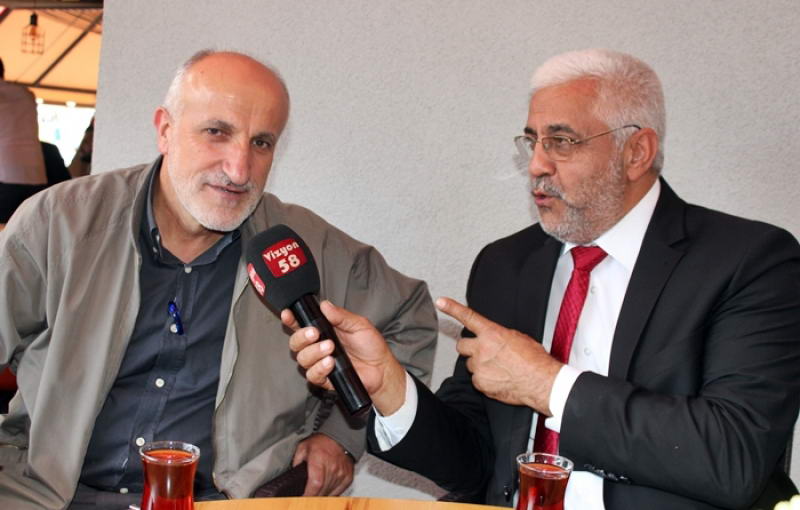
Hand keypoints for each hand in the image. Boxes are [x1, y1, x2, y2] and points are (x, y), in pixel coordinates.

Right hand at [282, 301, 407, 414]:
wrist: (382, 369)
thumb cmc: (371, 346)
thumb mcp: (359, 325)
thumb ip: (341, 316)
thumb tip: (324, 305)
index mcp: (324, 331)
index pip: (301, 324)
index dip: (291, 319)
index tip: (288, 314)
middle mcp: (317, 347)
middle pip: (296, 342)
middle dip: (301, 336)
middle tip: (315, 333)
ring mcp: (319, 363)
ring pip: (302, 358)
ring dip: (313, 352)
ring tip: (330, 348)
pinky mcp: (324, 379)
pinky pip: (312, 375)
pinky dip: (319, 368)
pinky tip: (330, 363)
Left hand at [293, 433, 353, 495]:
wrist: (339, 437)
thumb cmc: (321, 442)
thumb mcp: (303, 447)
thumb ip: (296, 461)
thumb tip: (292, 474)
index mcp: (319, 460)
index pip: (316, 484)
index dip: (309, 494)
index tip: (303, 497)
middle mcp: (332, 467)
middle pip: (322, 491)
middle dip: (313, 496)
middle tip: (307, 495)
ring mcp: (341, 473)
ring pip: (330, 493)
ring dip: (322, 494)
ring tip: (316, 491)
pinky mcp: (348, 476)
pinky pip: (339, 491)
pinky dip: (331, 494)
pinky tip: (326, 490)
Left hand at [436, 297, 561, 414]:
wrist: (541, 382)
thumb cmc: (534, 360)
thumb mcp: (519, 338)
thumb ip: (500, 336)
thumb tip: (494, 338)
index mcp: (492, 333)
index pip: (468, 317)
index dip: (452, 308)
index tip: (441, 302)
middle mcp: (482, 349)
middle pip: (462, 346)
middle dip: (470, 348)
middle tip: (484, 353)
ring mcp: (479, 367)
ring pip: (470, 364)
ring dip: (479, 365)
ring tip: (498, 368)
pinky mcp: (481, 383)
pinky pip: (477, 380)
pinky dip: (485, 380)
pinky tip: (499, 379)